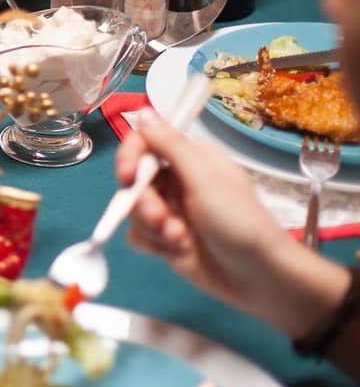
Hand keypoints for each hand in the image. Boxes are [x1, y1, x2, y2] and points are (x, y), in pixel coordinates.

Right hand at [116, 111, 341, 336]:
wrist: (258, 276)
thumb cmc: (239, 221)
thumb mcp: (205, 179)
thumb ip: (170, 145)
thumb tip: (144, 111)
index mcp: (190, 159)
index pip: (145, 144)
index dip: (130, 158)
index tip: (128, 178)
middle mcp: (177, 181)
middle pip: (134, 181)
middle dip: (145, 204)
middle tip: (164, 220)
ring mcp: (170, 211)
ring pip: (133, 210)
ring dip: (153, 227)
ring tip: (180, 240)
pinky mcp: (165, 238)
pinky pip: (138, 235)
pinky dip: (154, 244)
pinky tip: (178, 250)